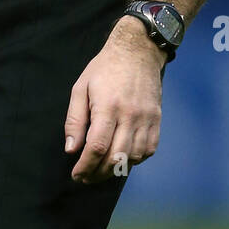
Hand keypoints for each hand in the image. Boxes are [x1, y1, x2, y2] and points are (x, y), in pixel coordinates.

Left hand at [64, 19, 165, 184]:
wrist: (138, 51)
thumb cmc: (104, 69)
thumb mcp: (81, 88)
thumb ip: (75, 120)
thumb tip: (71, 150)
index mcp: (107, 106)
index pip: (97, 147)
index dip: (85, 166)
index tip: (76, 175)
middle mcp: (130, 115)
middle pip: (115, 158)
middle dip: (98, 174)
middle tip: (86, 178)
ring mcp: (146, 118)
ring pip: (133, 157)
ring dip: (116, 170)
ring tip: (102, 170)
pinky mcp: (157, 119)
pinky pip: (148, 150)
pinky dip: (135, 160)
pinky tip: (123, 159)